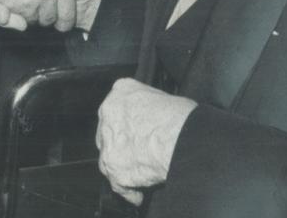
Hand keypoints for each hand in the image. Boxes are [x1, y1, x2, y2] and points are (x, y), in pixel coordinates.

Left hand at [96, 78, 196, 204]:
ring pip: (110, 158)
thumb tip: (158, 120)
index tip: (136, 128)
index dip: (129, 121)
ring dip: (124, 167)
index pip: (118, 107)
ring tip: (141, 175)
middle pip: (110, 133)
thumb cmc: (178, 117)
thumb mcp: (165, 98)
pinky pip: (118, 184)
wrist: (177, 138)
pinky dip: (130, 190)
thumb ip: (151, 108)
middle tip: (139, 151)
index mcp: (121, 92)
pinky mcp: (113, 169)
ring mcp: (108, 144)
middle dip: (122, 143)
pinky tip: (140, 193)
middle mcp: (109, 116)